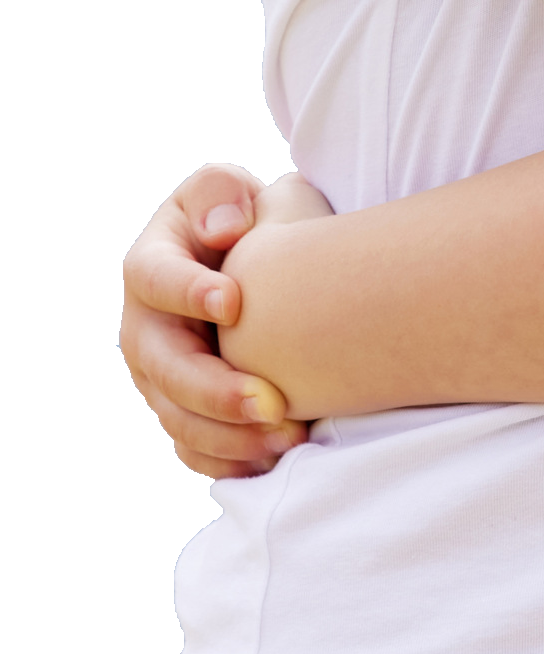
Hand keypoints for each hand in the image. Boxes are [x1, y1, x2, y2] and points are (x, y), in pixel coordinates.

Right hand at [120, 163, 319, 478]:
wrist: (250, 267)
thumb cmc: (240, 219)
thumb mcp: (225, 191)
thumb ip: (219, 195)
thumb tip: (225, 229)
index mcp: (149, 268)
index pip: (155, 279)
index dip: (188, 292)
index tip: (234, 301)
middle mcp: (144, 330)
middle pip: (165, 368)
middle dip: (215, 391)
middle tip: (272, 401)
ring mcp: (158, 379)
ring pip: (179, 420)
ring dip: (231, 436)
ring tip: (288, 437)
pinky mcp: (181, 413)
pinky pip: (194, 450)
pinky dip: (229, 462)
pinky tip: (273, 460)